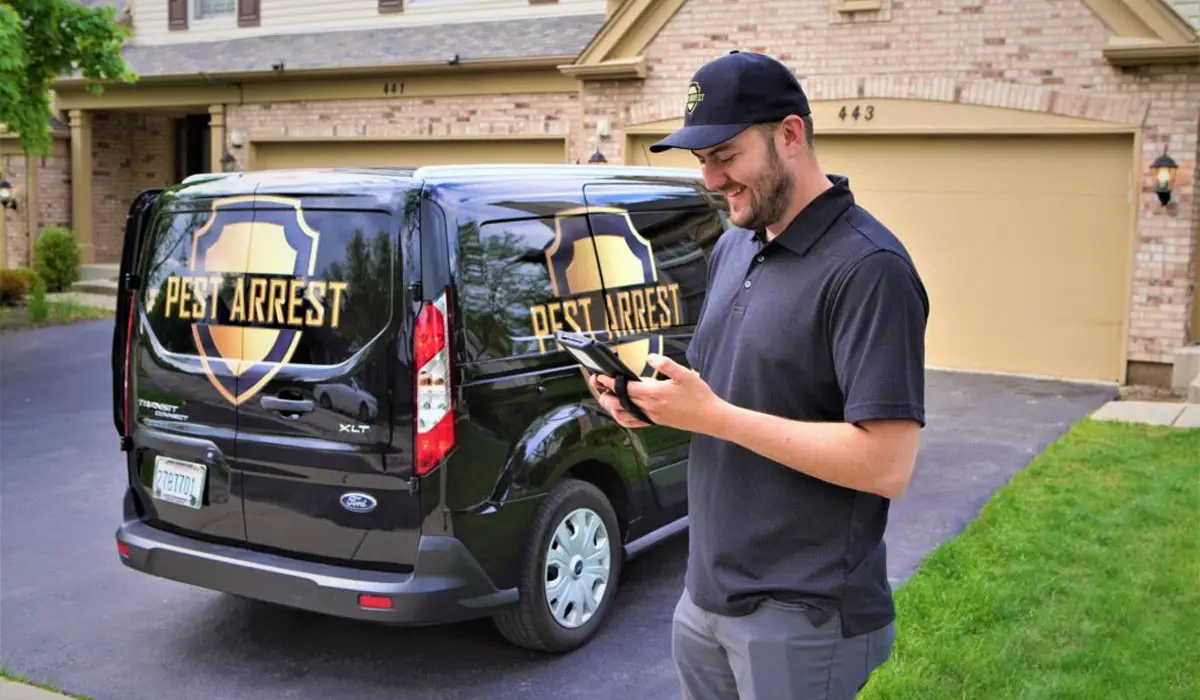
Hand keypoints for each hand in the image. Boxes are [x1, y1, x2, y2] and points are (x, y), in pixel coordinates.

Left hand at [590, 354, 725, 433]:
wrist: (710, 417)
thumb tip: (651, 357)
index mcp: (654, 394)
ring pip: (623, 415)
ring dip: (611, 406)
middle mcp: (649, 407)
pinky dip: (622, 418)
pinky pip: (634, 423)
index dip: (610, 381)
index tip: (600, 376)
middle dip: (605, 392)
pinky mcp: (655, 422)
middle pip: (619, 401)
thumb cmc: (699, 395)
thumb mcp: (685, 374)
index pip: (625, 387)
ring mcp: (651, 417)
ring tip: (605, 396)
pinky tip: (620, 411)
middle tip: (597, 383)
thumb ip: (666, 364)